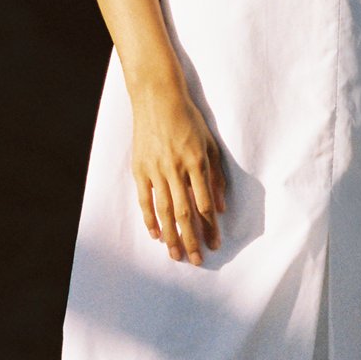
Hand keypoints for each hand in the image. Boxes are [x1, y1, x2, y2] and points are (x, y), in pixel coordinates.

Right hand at [130, 78, 226, 262]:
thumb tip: (220, 207)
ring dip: (171, 236)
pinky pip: (145, 199)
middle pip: (184, 213)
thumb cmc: (188, 120)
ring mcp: (156, 170)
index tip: (215, 245)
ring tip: (176, 255)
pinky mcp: (140, 169)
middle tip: (197, 261)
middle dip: (191, 239)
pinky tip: (156, 235)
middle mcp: (176, 169)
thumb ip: (216, 176)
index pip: (204, 204)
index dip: (210, 227)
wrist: (157, 98)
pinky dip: (150, 219)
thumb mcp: (210, 144)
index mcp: (196, 163)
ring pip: (164, 211)